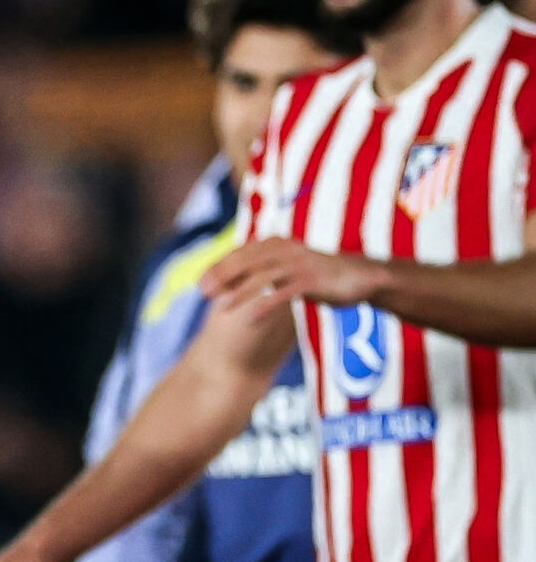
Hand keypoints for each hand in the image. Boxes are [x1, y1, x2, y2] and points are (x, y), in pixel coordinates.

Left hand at [202, 236, 377, 320]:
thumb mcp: (287, 268)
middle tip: (203, 293)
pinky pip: (284, 293)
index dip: (218, 268)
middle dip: (222, 277)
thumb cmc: (318, 275)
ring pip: (263, 276)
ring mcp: (300, 263)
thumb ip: (262, 270)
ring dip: (240, 292)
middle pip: (246, 262)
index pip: (240, 254)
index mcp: (277, 243)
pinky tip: (251, 318)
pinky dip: (266, 304)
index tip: (200, 284)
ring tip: (222, 307)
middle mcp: (286, 249)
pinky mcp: (312, 280)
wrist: (361, 277)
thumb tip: (231, 279)